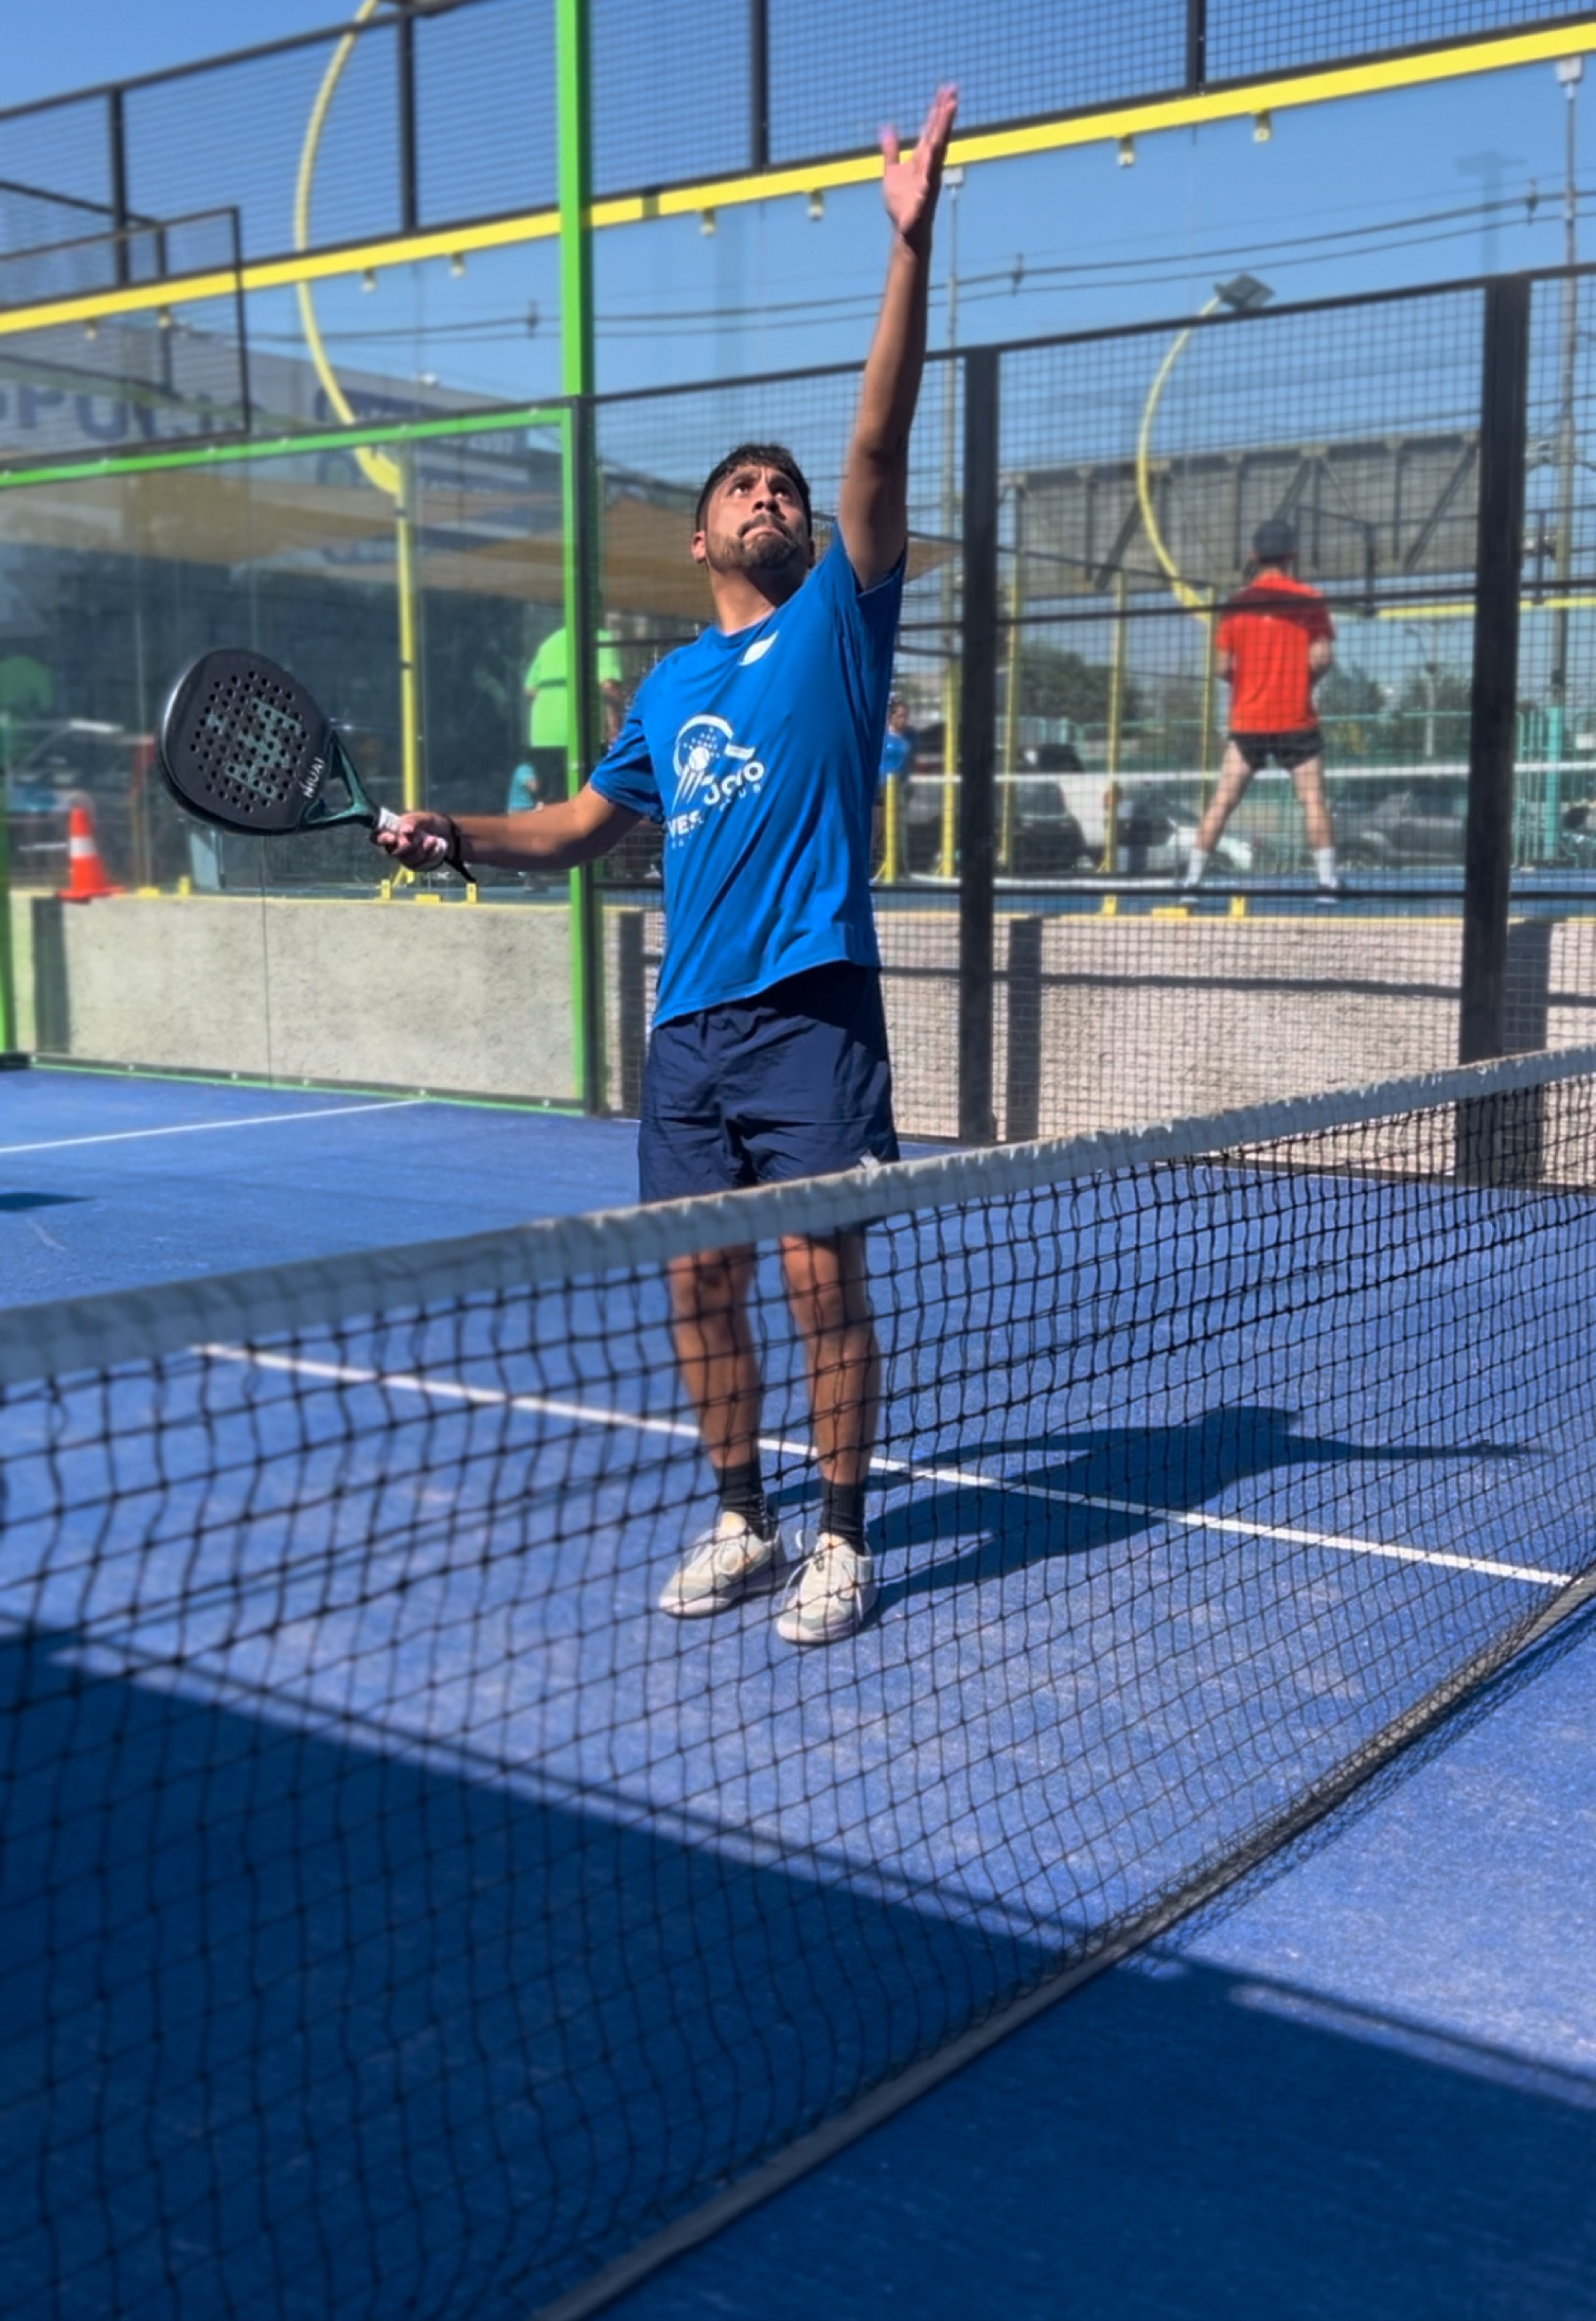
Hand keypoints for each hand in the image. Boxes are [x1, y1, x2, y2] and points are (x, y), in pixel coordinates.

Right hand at [373, 809, 457, 871]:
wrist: (446, 833)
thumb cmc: (428, 823)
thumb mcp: (422, 817)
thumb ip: (412, 822)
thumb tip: (406, 830)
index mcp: (391, 832)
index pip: (376, 838)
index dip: (382, 839)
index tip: (393, 837)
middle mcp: (394, 847)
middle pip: (393, 854)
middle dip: (409, 846)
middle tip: (420, 837)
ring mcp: (404, 859)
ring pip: (409, 860)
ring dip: (424, 849)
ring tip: (433, 838)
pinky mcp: (416, 866)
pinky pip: (421, 865)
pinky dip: (432, 854)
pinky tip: (436, 846)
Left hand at [880, 85, 957, 253]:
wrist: (904, 231)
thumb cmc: (901, 205)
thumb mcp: (891, 171)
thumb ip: (890, 151)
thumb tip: (887, 130)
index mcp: (922, 158)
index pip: (931, 128)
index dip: (937, 110)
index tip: (945, 90)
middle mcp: (930, 163)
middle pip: (939, 132)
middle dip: (945, 111)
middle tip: (953, 89)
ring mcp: (930, 175)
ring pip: (939, 146)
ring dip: (944, 126)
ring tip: (951, 106)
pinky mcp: (927, 190)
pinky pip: (932, 170)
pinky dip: (935, 156)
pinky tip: (938, 142)